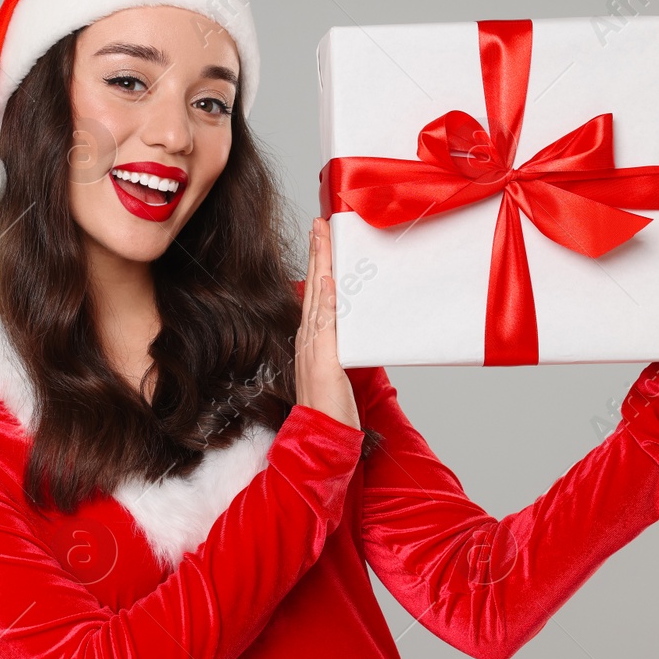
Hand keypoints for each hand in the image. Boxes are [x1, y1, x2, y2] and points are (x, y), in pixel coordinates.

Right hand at [295, 216, 360, 430]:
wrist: (322, 434)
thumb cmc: (331, 408)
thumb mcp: (338, 370)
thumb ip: (341, 347)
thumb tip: (349, 330)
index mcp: (312, 340)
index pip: (315, 295)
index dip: (318, 266)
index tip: (321, 241)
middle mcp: (308, 339)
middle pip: (313, 288)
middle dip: (316, 254)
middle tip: (319, 225)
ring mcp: (313, 348)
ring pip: (317, 298)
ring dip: (320, 266)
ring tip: (322, 237)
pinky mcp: (322, 358)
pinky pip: (324, 323)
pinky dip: (325, 300)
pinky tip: (327, 280)